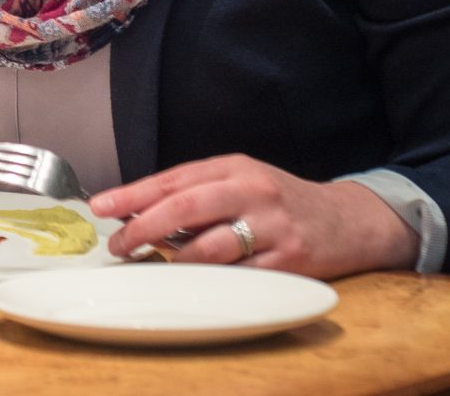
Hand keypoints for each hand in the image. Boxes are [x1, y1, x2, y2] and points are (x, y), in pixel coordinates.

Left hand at [91, 153, 419, 278]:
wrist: (349, 220)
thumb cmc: (280, 201)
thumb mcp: (239, 181)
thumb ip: (196, 192)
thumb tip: (139, 213)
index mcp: (233, 167)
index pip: (172, 180)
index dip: (132, 194)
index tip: (100, 207)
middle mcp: (252, 191)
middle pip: (185, 209)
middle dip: (143, 228)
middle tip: (118, 245)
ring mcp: (272, 227)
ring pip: (209, 246)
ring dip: (175, 259)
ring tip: (157, 264)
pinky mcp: (289, 261)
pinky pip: (239, 276)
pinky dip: (211, 281)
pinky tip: (195, 281)